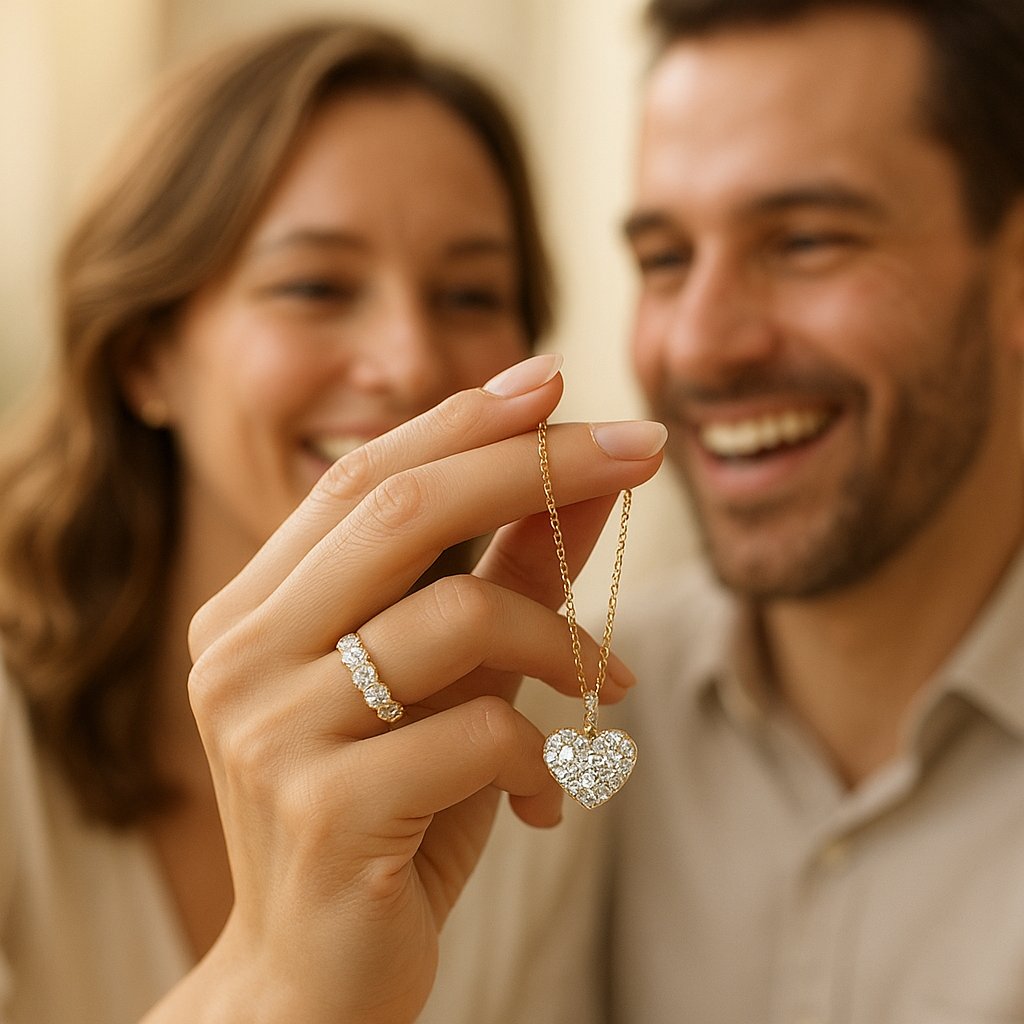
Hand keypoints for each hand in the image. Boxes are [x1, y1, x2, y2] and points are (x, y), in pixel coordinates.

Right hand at [150, 358, 664, 1022]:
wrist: (315, 978)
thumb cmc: (389, 813)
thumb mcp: (450, 687)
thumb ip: (501, 579)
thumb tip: (580, 482)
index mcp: (255, 607)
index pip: (365, 474)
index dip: (466, 418)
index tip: (560, 381)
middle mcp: (242, 652)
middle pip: (401, 509)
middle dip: (536, 464)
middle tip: (644, 449)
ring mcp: (271, 729)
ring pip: (457, 619)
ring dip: (565, 641)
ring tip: (612, 685)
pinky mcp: (323, 810)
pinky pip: (478, 732)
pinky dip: (546, 750)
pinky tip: (552, 794)